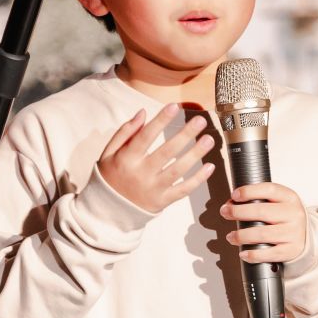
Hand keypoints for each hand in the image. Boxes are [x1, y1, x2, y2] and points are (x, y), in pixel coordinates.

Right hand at [97, 104, 214, 213]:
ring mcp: (153, 189)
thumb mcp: (109, 152)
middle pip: (167, 152)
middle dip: (185, 135)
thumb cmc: (110, 176)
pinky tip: (209, 166)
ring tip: (208, 140)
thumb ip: (125, 132)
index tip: (174, 107)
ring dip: (195, 155)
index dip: (161, 120)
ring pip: (178, 170)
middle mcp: (141, 174)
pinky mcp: (162, 201)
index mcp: (127, 159)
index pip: (146, 136)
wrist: (108, 210)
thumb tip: (143, 113)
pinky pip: (183, 190)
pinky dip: (198, 179)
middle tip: (201, 121)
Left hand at [222, 182, 307, 260]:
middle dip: (238, 212)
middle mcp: (293, 214)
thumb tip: (231, 204)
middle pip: (262, 212)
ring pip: (263, 234)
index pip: (269, 190)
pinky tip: (243, 253)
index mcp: (289, 198)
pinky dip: (253, 255)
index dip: (249, 191)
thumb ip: (258, 200)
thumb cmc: (285, 217)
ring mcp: (293, 233)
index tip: (234, 195)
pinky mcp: (291, 250)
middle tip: (225, 212)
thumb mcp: (278, 202)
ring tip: (231, 236)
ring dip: (242, 236)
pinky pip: (269, 254)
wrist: (305, 235)